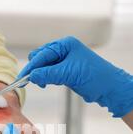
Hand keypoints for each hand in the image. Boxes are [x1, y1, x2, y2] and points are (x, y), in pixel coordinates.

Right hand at [18, 36, 132, 117]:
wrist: (110, 88)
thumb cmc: (94, 77)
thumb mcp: (69, 74)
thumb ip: (48, 74)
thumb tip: (31, 77)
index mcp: (66, 45)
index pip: (42, 55)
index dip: (31, 67)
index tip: (21, 79)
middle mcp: (65, 50)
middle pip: (41, 58)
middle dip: (35, 69)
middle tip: (30, 82)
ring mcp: (66, 60)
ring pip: (45, 66)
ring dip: (41, 75)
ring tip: (41, 84)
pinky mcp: (67, 71)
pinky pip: (50, 73)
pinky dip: (46, 78)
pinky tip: (46, 84)